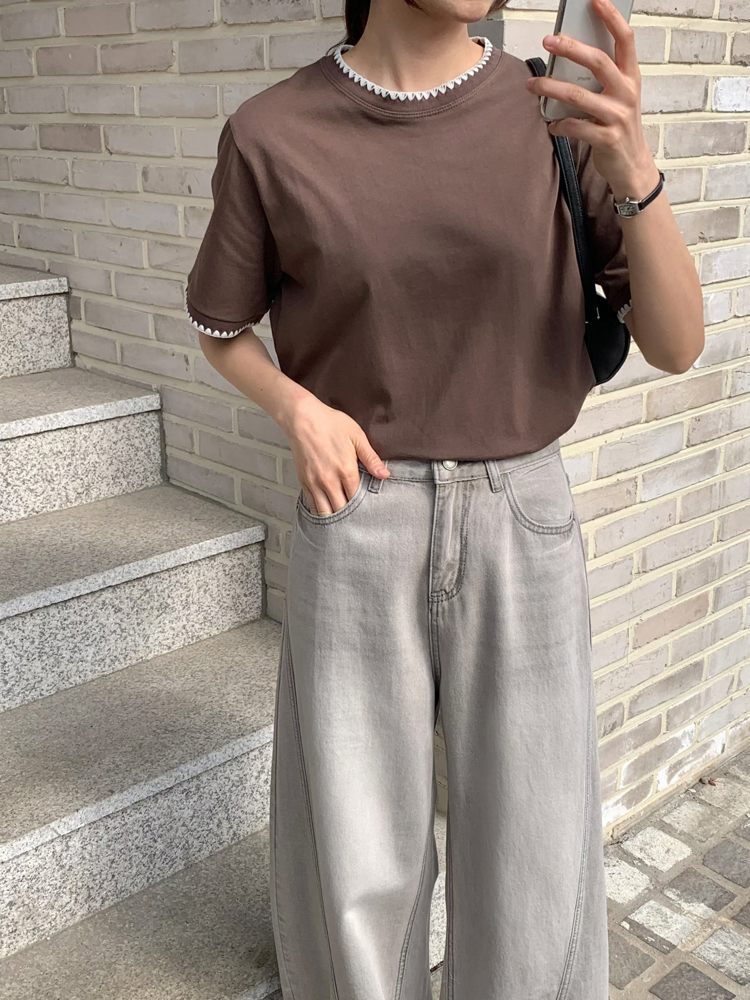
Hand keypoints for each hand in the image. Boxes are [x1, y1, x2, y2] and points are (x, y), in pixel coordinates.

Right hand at [287, 394, 389, 515]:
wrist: (303, 418)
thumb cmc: (331, 424)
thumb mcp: (357, 437)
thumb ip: (371, 459)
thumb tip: (385, 475)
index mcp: (346, 471)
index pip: (357, 500)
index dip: (363, 507)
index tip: (368, 509)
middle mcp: (329, 481)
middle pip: (341, 510)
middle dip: (350, 516)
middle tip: (357, 517)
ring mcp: (314, 483)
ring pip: (325, 511)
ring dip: (334, 516)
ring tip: (342, 518)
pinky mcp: (304, 481)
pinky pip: (312, 504)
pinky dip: (320, 510)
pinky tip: (327, 510)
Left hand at [525, 0, 660, 200]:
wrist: (633, 167)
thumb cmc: (619, 126)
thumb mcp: (618, 97)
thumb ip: (602, 78)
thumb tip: (569, 55)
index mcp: (631, 77)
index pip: (625, 39)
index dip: (611, 17)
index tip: (594, 0)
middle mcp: (627, 92)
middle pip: (598, 62)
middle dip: (570, 48)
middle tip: (548, 41)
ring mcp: (618, 116)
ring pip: (578, 95)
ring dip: (551, 88)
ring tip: (531, 85)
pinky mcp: (606, 139)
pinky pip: (575, 127)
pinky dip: (558, 125)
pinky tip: (550, 124)